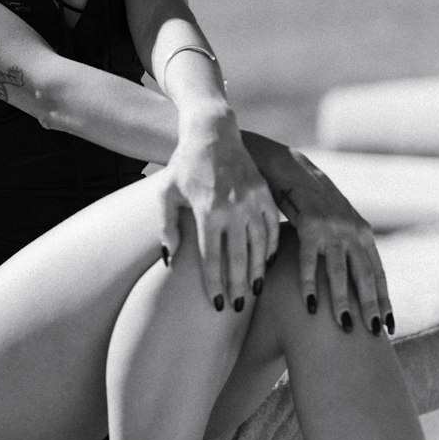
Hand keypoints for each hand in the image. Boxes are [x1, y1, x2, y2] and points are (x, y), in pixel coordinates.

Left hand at [158, 115, 279, 309]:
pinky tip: (268, 262)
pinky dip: (272, 246)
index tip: (218, 305)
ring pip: (260, 246)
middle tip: (239, 306)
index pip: (212, 259)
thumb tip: (170, 260)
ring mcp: (253, 201)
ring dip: (258, 270)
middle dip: (239, 286)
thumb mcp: (165, 194)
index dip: (215, 285)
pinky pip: (273, 227)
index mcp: (207, 211)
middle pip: (239, 258)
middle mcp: (233, 208)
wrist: (213, 133)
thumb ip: (166, 228)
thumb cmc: (183, 166)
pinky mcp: (265, 193)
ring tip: (255, 290)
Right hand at [275, 154, 393, 333]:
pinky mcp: (308, 225)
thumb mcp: (336, 222)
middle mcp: (352, 231)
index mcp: (362, 233)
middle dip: (370, 306)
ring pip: (339, 272)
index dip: (384, 299)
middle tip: (374, 333)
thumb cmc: (311, 201)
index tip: (389, 325)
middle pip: (364, 275)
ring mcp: (331, 228)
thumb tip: (352, 277)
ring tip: (345, 326)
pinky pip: (309, 261)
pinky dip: (309, 284)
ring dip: (343, 301)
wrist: (291, 167)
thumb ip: (347, 246)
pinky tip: (311, 305)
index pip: (377, 272)